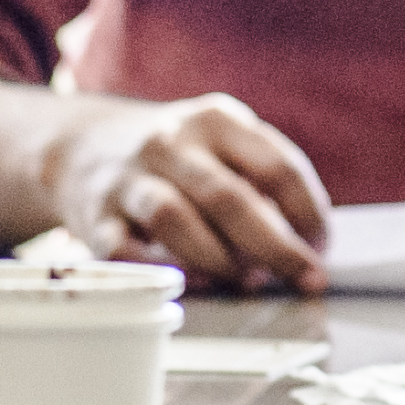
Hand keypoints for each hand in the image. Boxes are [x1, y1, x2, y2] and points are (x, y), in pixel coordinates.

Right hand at [59, 91, 328, 288]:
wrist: (82, 145)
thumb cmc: (176, 159)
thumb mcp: (220, 145)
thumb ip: (260, 184)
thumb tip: (306, 249)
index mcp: (216, 120)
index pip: (276, 165)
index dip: (308, 213)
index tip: (322, 248)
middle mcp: (170, 142)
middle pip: (228, 197)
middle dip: (275, 247)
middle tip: (304, 279)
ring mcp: (128, 177)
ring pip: (173, 219)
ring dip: (217, 260)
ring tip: (244, 282)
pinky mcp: (95, 216)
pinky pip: (126, 252)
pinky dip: (161, 271)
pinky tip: (191, 283)